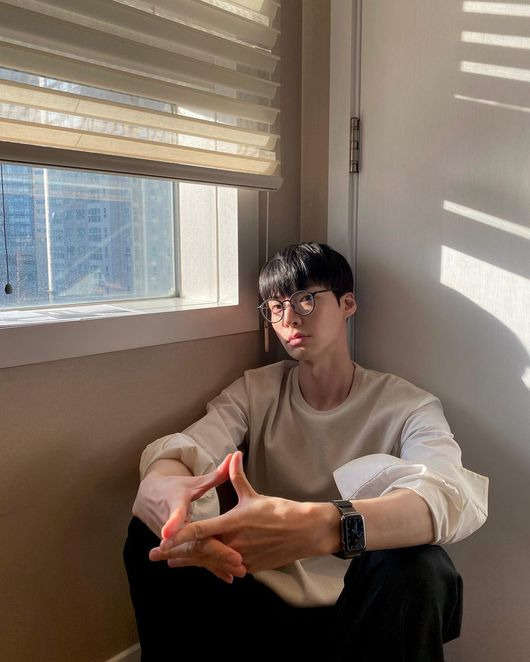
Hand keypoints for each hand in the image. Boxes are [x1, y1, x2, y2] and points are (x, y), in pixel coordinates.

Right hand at [132, 453, 245, 582]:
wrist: (150, 499)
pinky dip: (212, 566)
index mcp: (174, 505)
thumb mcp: (192, 482)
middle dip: (215, 551)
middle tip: (235, 559)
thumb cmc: (174, 488)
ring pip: (196, 553)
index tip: (169, 533)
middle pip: (193, 541)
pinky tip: (228, 576)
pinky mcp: (179, 549)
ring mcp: (174, 541)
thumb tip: (234, 456)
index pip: (175, 514)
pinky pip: (197, 558)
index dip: (173, 523)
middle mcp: (172, 527)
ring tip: (237, 570)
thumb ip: (214, 475)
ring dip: (216, 563)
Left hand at [156, 451, 320, 572]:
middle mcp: (233, 544)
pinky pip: (224, 567)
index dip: (178, 537)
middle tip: (153, 555)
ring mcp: (240, 558)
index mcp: (232, 523)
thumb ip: (238, 476)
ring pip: (209, 562)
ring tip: (170, 562)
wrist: (304, 532)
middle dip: (174, 554)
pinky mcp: (249, 567)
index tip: (161, 541)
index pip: (199, 531)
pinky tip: (198, 565)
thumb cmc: (279, 511)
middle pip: (198, 551)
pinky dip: (209, 566)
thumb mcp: (254, 494)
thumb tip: (233, 454)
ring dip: (188, 562)